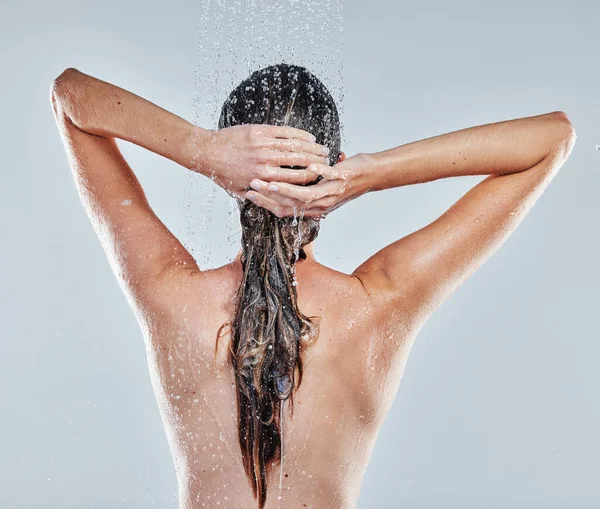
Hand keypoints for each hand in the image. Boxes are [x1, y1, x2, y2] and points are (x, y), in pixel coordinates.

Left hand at [191, 124, 330, 198]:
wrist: (206, 152)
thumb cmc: (222, 173)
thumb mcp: (240, 192)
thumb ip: (260, 197)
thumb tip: (277, 205)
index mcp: (264, 180)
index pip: (296, 180)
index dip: (312, 180)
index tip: (322, 179)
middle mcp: (266, 163)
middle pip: (301, 163)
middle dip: (318, 163)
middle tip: (329, 163)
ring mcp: (263, 145)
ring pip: (296, 147)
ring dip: (313, 148)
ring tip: (324, 150)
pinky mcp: (260, 131)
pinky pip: (285, 132)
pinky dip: (300, 135)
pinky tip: (309, 137)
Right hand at [244, 153, 375, 217]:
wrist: (371, 176)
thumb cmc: (344, 181)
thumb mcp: (321, 190)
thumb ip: (303, 191)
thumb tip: (280, 183)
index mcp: (313, 208)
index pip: (284, 210)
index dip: (266, 203)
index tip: (250, 193)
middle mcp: (320, 205)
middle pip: (290, 205)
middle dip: (269, 196)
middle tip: (253, 185)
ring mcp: (331, 193)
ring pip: (305, 196)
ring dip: (286, 188)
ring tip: (269, 180)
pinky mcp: (341, 180)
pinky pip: (329, 178)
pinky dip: (319, 173)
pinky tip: (308, 167)